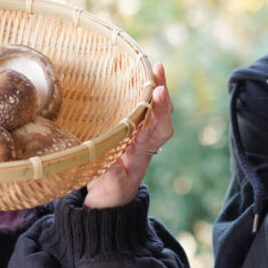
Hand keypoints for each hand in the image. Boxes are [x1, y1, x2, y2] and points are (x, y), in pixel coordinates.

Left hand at [84, 62, 173, 208]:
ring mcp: (134, 167)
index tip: (157, 67)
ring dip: (145, 135)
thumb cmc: (110, 160)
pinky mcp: (118, 184)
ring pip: (146, 149)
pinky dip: (117, 170)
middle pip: (161, 128)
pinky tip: (114, 165)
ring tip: (143, 125)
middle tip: (158, 90)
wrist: (107, 201)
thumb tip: (105, 72)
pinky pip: (119, 176)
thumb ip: (115, 113)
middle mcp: (145, 149)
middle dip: (161, 109)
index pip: (157, 108)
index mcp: (144, 134)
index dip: (160, 88)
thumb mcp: (113, 134)